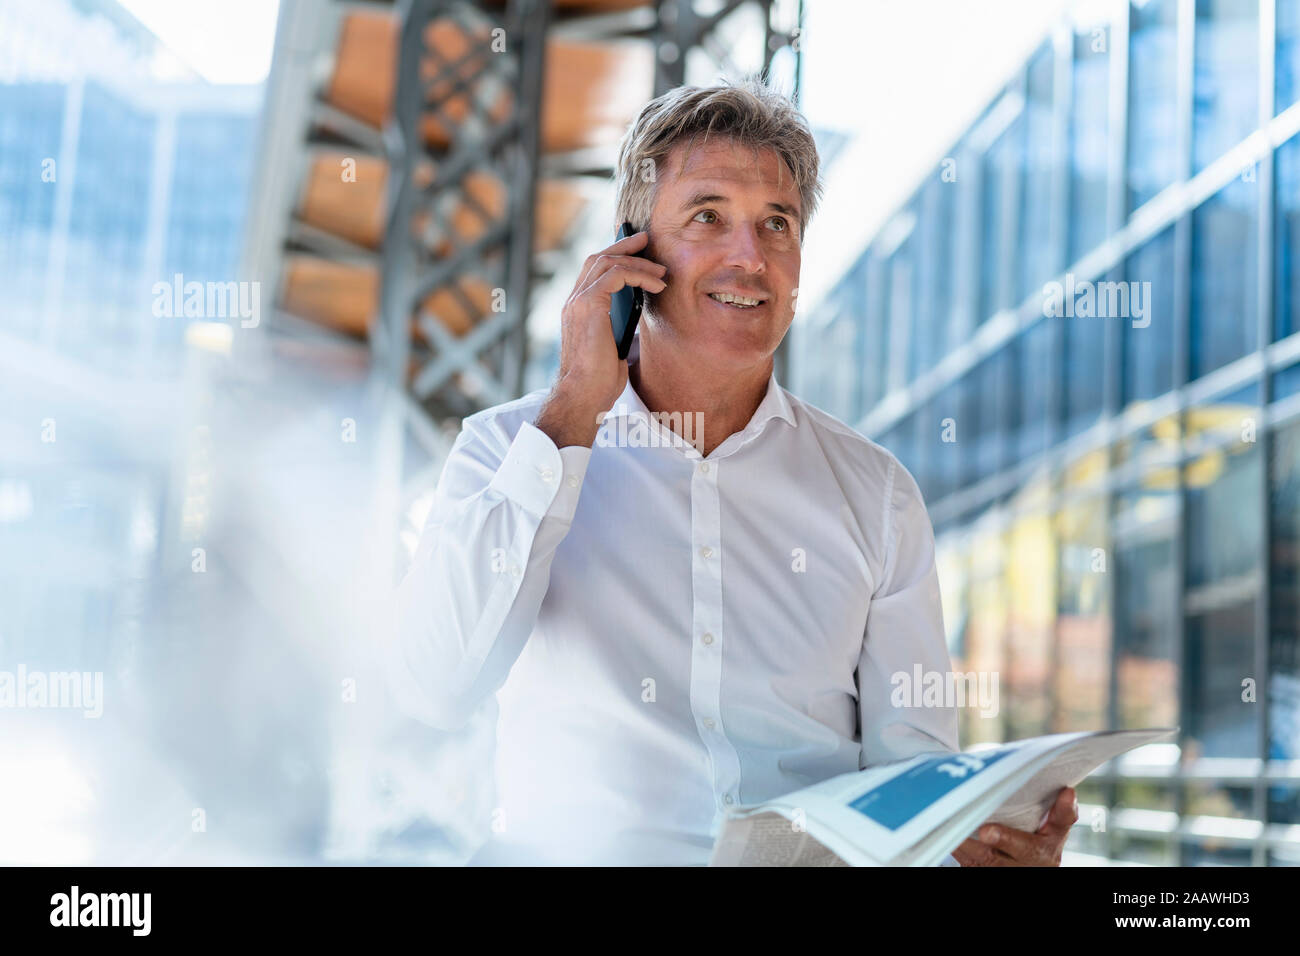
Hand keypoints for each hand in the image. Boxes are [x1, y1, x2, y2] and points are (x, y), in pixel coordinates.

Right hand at [536, 229, 666, 448]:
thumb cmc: (598, 380)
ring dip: (639, 263)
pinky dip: (639, 274)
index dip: (614, 256)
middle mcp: (573, 301)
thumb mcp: (612, 346)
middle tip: (645, 240)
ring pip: (608, 262)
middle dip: (624, 246)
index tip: (635, 250)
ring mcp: (578, 301)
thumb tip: (637, 311)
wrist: (584, 395)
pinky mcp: (589, 304)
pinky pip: (616, 274)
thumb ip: (618, 325)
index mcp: (576, 310)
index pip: (592, 271)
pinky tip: (656, 285)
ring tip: (661, 272)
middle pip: (597, 258)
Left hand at [951, 786, 1077, 866]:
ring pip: (973, 860)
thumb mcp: (1056, 833)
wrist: (1029, 867)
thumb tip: (1069, 791)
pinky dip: (953, 848)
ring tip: (943, 824)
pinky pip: (964, 862)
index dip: (1006, 839)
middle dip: (971, 843)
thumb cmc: (1041, 844)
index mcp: (1040, 854)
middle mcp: (1018, 867)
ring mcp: (993, 870)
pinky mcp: (978, 869)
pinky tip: (942, 832)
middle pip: (990, 858)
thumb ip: (1063, 815)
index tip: (987, 831)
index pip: (1026, 848)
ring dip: (958, 844)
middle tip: (956, 826)